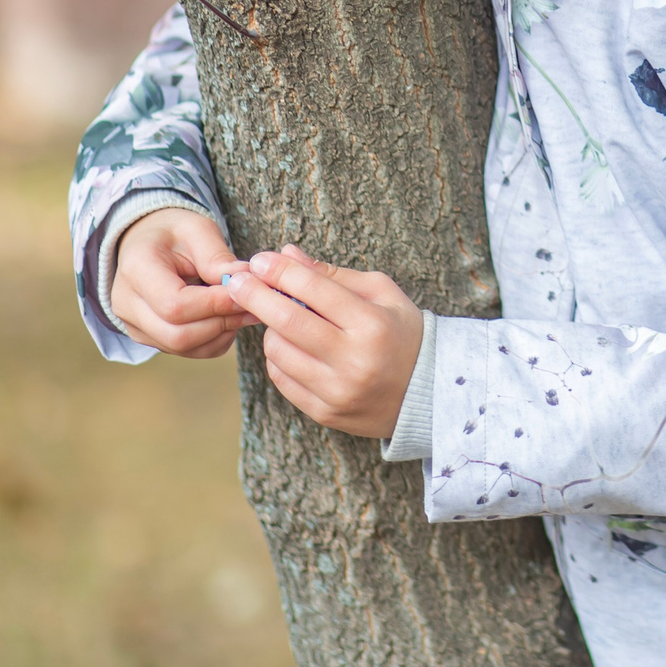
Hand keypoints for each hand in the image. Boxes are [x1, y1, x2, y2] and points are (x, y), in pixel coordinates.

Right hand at [111, 206, 249, 358]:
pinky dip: (215, 340)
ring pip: (183, 347)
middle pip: (177, 335)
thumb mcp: (197, 229)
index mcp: (136, 270)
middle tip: (253, 305)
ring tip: (244, 310)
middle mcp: (127, 304)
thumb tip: (243, 281)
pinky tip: (228, 318)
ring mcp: (135, 326)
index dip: (215, 304)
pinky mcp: (150, 338)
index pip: (174, 305)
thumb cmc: (174, 233)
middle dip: (222, 322)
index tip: (246, 292)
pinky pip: (188, 351)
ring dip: (221, 333)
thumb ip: (217, 257)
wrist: (147, 243)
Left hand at [223, 246, 422, 439]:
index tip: (261, 260)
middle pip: (288, 322)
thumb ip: (333, 275)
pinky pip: (282, 379)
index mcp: (372, 323)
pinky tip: (288, 345)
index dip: (281, 271)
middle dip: (256, 295)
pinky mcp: (324, 412)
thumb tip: (287, 254)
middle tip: (236, 279)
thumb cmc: (402, 331)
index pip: (314, 290)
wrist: (428, 390)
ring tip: (280, 319)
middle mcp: (354, 359)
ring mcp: (337, 390)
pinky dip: (278, 357)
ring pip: (279, 351)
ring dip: (270, 329)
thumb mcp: (381, 294)